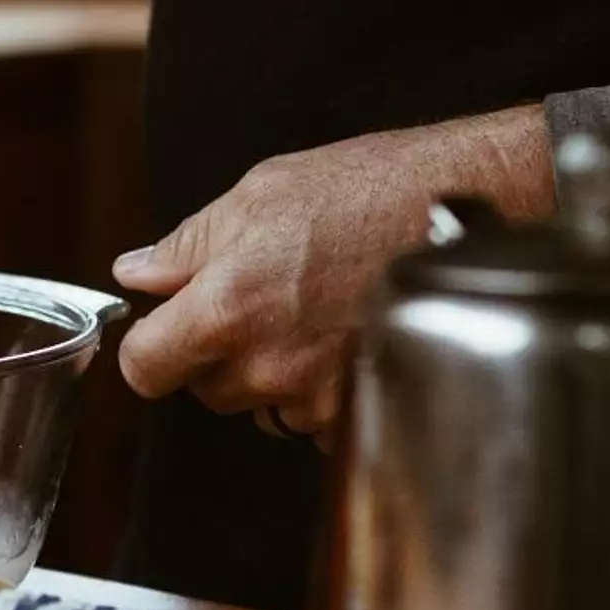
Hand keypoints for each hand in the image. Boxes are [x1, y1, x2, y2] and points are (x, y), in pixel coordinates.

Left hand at [111, 105, 554, 447]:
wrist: (474, 209)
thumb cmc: (370, 190)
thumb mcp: (261, 194)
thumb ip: (185, 247)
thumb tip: (134, 274)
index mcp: (227, 308)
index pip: (144, 369)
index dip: (148, 349)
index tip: (162, 331)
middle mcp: (268, 365)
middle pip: (205, 389)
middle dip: (218, 354)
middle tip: (261, 301)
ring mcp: (317, 396)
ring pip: (261, 406)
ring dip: (272, 374)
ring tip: (314, 313)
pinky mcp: (362, 412)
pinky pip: (313, 420)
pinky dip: (321, 390)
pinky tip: (346, 337)